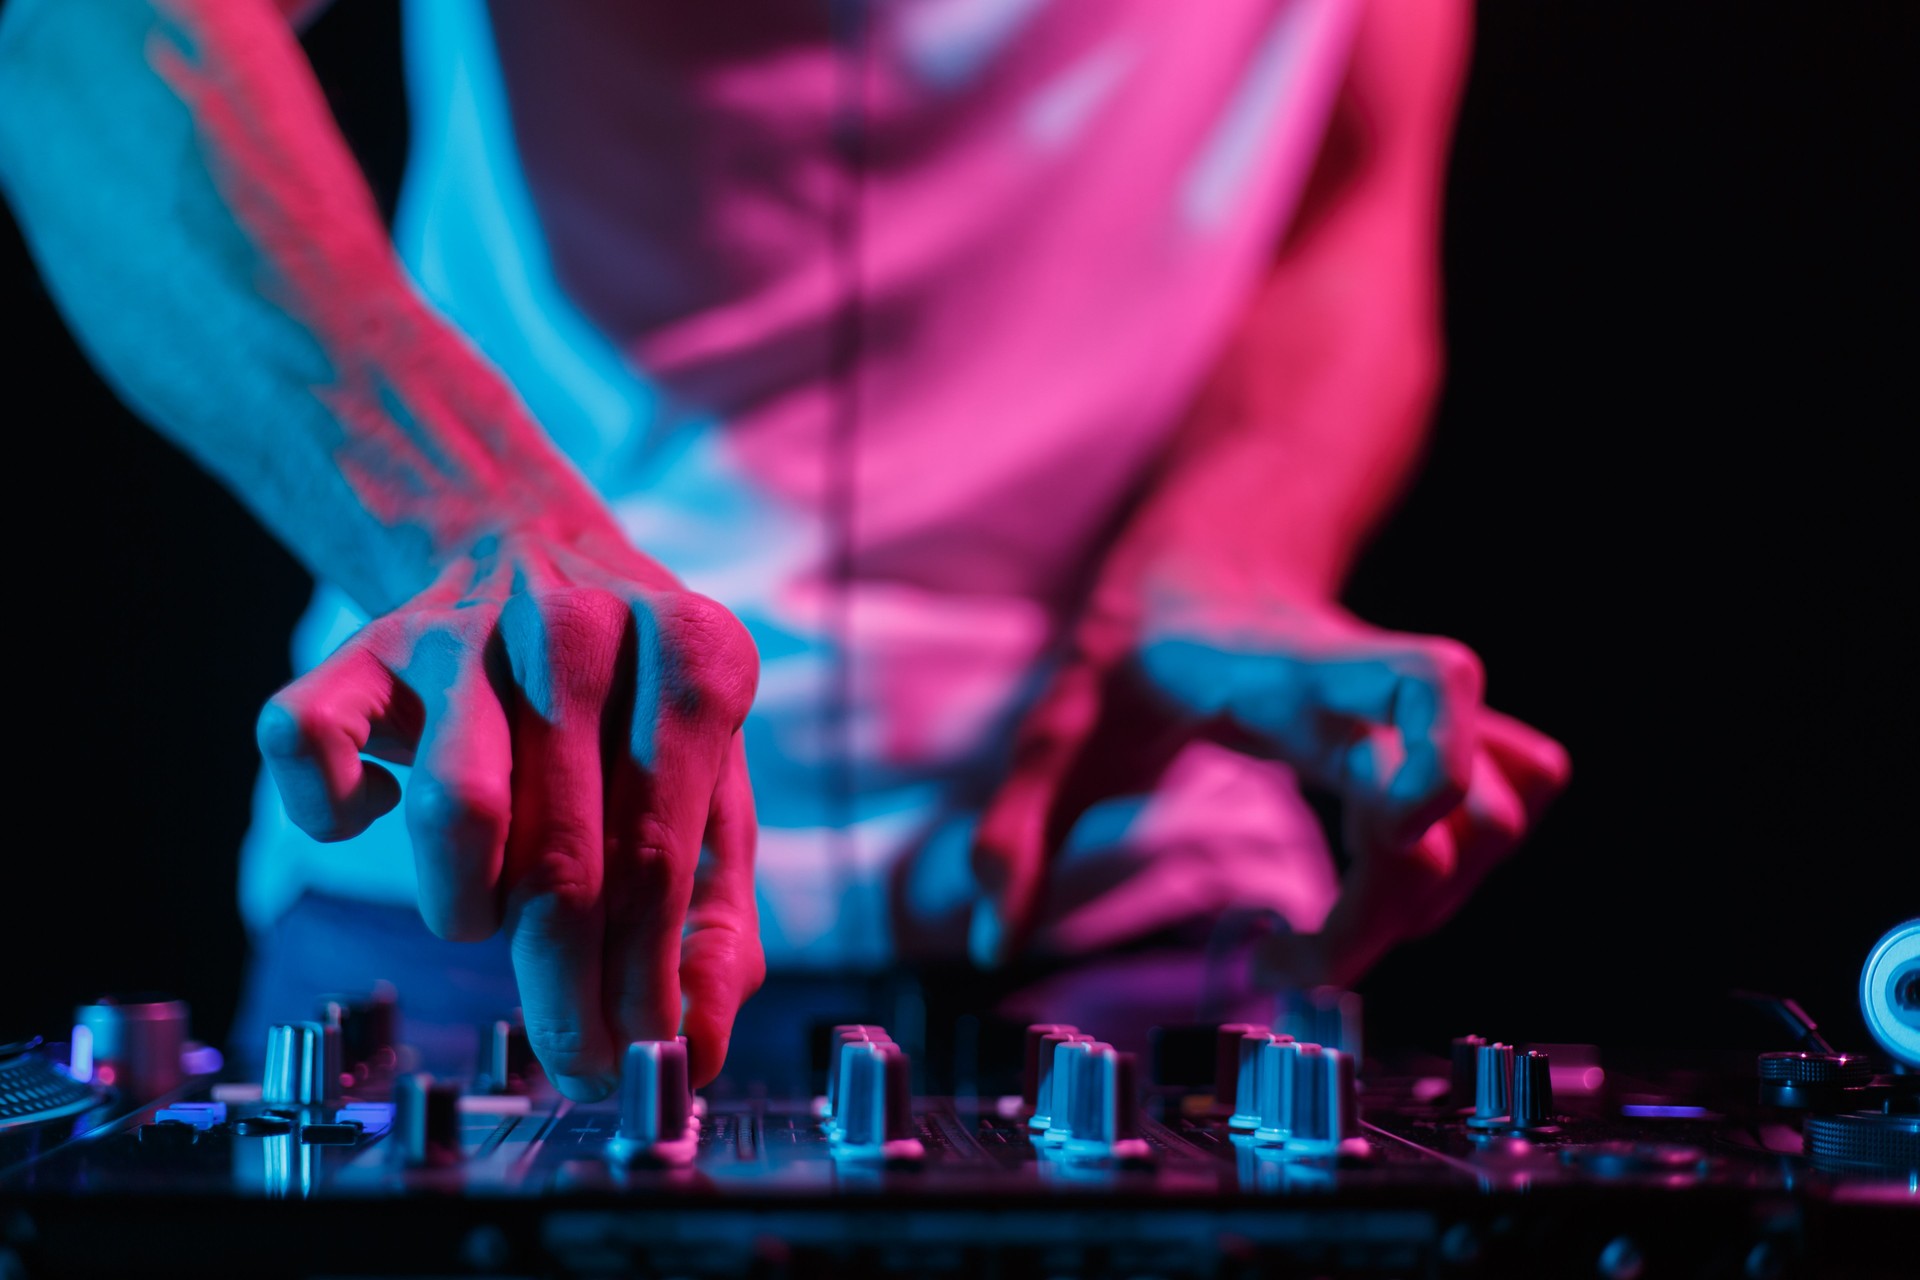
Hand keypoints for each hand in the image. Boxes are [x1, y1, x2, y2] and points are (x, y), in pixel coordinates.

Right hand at [255, 522, 762, 1092]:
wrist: (535, 548)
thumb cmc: (636, 708)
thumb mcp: (711, 788)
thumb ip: (715, 918)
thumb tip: (693, 1050)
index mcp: (696, 656)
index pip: (660, 858)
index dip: (643, 984)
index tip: (636, 1063)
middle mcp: (583, 628)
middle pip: (563, 855)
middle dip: (563, 989)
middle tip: (570, 1061)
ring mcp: (468, 628)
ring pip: (452, 809)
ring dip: (465, 903)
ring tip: (487, 907)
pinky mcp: (366, 641)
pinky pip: (309, 748)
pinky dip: (333, 812)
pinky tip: (380, 812)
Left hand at [970, 592, 1568, 984]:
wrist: (1203, 564)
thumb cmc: (1134, 648)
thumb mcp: (1055, 727)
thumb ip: (1017, 826)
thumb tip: (992, 941)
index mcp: (1299, 675)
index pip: (1430, 684)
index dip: (1436, 771)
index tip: (1350, 868)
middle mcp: (1380, 697)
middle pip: (1478, 802)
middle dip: (1400, 907)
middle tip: (1291, 956)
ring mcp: (1421, 722)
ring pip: (1508, 810)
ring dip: (1435, 895)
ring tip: (1333, 927)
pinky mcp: (1439, 747)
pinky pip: (1510, 805)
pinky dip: (1463, 865)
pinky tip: (1376, 885)